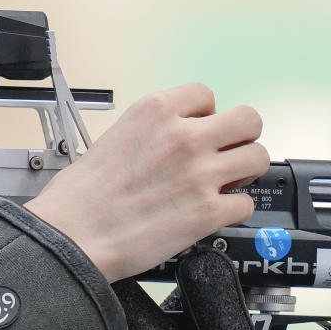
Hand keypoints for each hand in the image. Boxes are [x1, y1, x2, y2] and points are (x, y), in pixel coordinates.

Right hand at [24, 83, 267, 280]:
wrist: (73, 234)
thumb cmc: (80, 195)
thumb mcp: (114, 137)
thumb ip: (153, 131)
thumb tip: (175, 139)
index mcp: (155, 111)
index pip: (206, 94)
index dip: (205, 115)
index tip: (197, 130)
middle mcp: (184, 136)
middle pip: (248, 120)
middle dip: (239, 138)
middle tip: (224, 154)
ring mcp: (200, 173)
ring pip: (257, 158)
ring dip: (243, 173)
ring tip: (222, 184)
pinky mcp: (208, 211)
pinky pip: (245, 204)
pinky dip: (232, 210)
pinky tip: (210, 213)